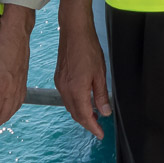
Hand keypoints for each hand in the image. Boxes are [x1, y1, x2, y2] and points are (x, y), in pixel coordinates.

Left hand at [0, 5, 32, 133]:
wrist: (16, 32)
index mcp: (1, 85)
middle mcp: (13, 89)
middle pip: (2, 115)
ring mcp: (20, 86)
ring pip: (11, 111)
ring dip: (0, 121)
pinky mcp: (24, 82)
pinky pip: (18, 104)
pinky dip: (10, 112)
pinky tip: (4, 112)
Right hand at [54, 15, 111, 137]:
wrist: (74, 30)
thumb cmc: (88, 48)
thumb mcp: (100, 73)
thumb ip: (101, 95)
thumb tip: (105, 111)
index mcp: (76, 89)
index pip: (84, 116)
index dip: (93, 127)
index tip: (100, 134)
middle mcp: (65, 89)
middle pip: (75, 113)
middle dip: (87, 122)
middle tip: (98, 127)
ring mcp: (60, 83)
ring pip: (69, 106)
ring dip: (80, 113)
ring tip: (93, 115)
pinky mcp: (59, 77)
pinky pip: (66, 97)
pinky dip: (75, 103)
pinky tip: (83, 100)